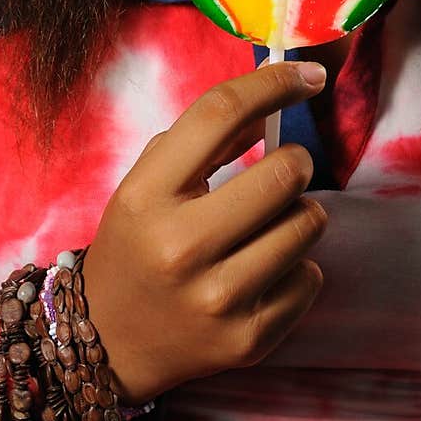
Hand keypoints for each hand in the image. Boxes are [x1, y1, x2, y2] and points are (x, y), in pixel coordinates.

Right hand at [82, 60, 327, 403]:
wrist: (109, 343)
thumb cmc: (138, 245)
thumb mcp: (147, 184)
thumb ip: (204, 140)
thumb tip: (275, 104)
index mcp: (147, 197)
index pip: (219, 114)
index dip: (273, 84)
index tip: (307, 76)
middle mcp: (180, 248)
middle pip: (282, 174)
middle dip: (296, 161)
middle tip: (284, 169)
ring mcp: (217, 299)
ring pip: (307, 224)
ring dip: (299, 214)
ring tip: (267, 226)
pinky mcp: (248, 339)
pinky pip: (311, 277)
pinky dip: (297, 267)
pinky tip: (263, 272)